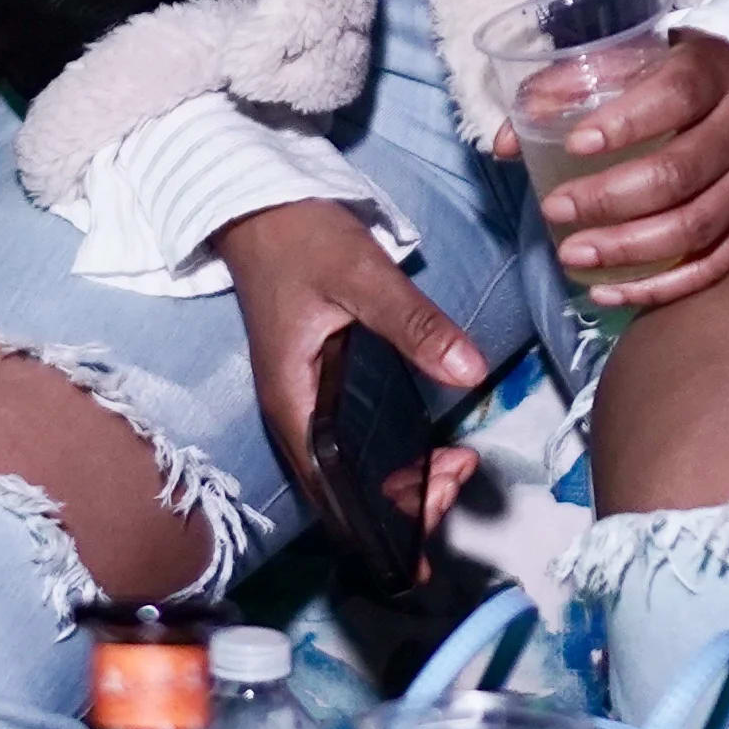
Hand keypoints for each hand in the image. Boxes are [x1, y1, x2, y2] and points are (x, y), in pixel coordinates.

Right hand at [224, 197, 486, 549]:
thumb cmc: (300, 239)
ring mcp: (306, 404)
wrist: (258, 204)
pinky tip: (432, 446)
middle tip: (461, 474)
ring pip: (355, 472)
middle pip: (348, 494)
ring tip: (457, 463)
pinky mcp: (318, 387)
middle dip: (409, 502)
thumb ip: (414, 324)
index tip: (436, 522)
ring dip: (406, 481)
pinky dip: (395, 456)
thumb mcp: (362, 275)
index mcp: (295, 406)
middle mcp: (296, 418)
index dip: (384, 525)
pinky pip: (356, 444)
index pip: (336, 496)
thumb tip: (470, 373)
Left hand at [530, 32, 728, 311]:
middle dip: (610, 199)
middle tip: (555, 210)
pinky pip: (713, 267)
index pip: (675, 95)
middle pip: (680, 171)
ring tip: (573, 255)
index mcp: (712, 72)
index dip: (625, 122)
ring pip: (696, 225)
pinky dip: (660, 287)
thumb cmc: (678, 80)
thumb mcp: (631, 61)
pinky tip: (610, 291)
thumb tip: (504, 144)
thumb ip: (564, 89)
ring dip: (629, 249)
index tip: (574, 145)